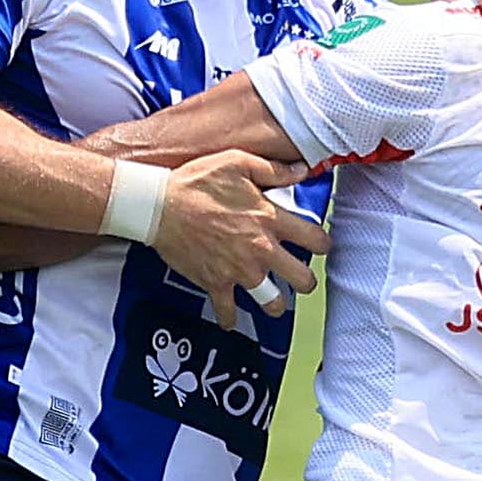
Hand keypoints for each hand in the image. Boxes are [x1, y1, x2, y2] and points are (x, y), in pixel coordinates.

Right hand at [150, 148, 330, 330]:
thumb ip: (274, 170)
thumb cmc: (196, 182)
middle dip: (305, 280)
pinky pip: (229, 311)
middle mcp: (260, 250)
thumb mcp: (238, 162)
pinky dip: (229, 317)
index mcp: (270, 220)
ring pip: (273, 302)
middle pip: (302, 279)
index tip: (318, 245)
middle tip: (299, 277)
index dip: (322, 244)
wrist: (159, 206)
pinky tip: (231, 318)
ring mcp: (239, 270)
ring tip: (273, 300)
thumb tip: (302, 170)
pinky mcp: (216, 283)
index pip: (315, 240)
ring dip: (275, 304)